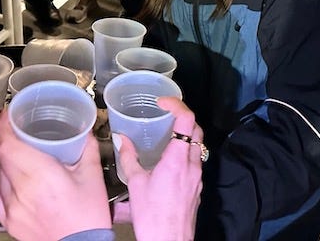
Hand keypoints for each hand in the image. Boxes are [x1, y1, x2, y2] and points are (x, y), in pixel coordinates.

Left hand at [0, 110, 110, 239]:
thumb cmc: (88, 217)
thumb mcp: (93, 176)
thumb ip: (87, 148)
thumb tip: (84, 131)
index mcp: (41, 175)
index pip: (8, 144)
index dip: (3, 126)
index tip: (6, 116)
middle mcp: (22, 191)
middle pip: (2, 157)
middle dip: (8, 141)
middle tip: (19, 133)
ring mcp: (12, 208)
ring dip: (6, 163)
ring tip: (21, 159)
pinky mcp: (9, 222)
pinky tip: (10, 180)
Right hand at [114, 97, 202, 240]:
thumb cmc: (152, 216)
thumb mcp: (136, 183)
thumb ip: (129, 157)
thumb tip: (121, 139)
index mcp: (178, 159)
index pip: (187, 119)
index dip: (177, 105)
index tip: (163, 102)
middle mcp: (192, 165)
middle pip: (197, 129)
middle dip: (183, 117)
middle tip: (166, 113)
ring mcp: (198, 177)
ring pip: (198, 146)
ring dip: (186, 135)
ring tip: (167, 134)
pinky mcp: (197, 188)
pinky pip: (196, 161)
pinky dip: (186, 152)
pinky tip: (170, 159)